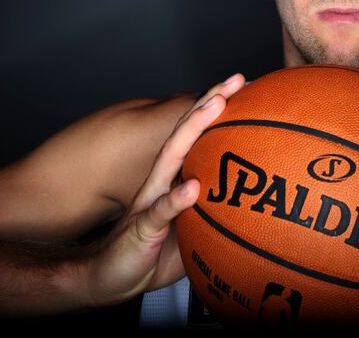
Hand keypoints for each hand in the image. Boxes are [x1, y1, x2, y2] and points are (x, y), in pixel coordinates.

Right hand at [81, 73, 245, 307]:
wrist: (107, 278)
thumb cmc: (151, 252)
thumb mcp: (189, 229)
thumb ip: (211, 213)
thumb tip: (251, 207)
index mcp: (173, 180)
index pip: (195, 137)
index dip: (215, 111)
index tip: (241, 86)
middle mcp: (160, 182)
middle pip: (185, 134)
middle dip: (208, 104)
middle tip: (233, 80)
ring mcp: (149, 201)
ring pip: (172, 159)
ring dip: (193, 131)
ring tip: (214, 106)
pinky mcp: (142, 228)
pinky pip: (160, 212)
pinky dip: (176, 199)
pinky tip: (192, 187)